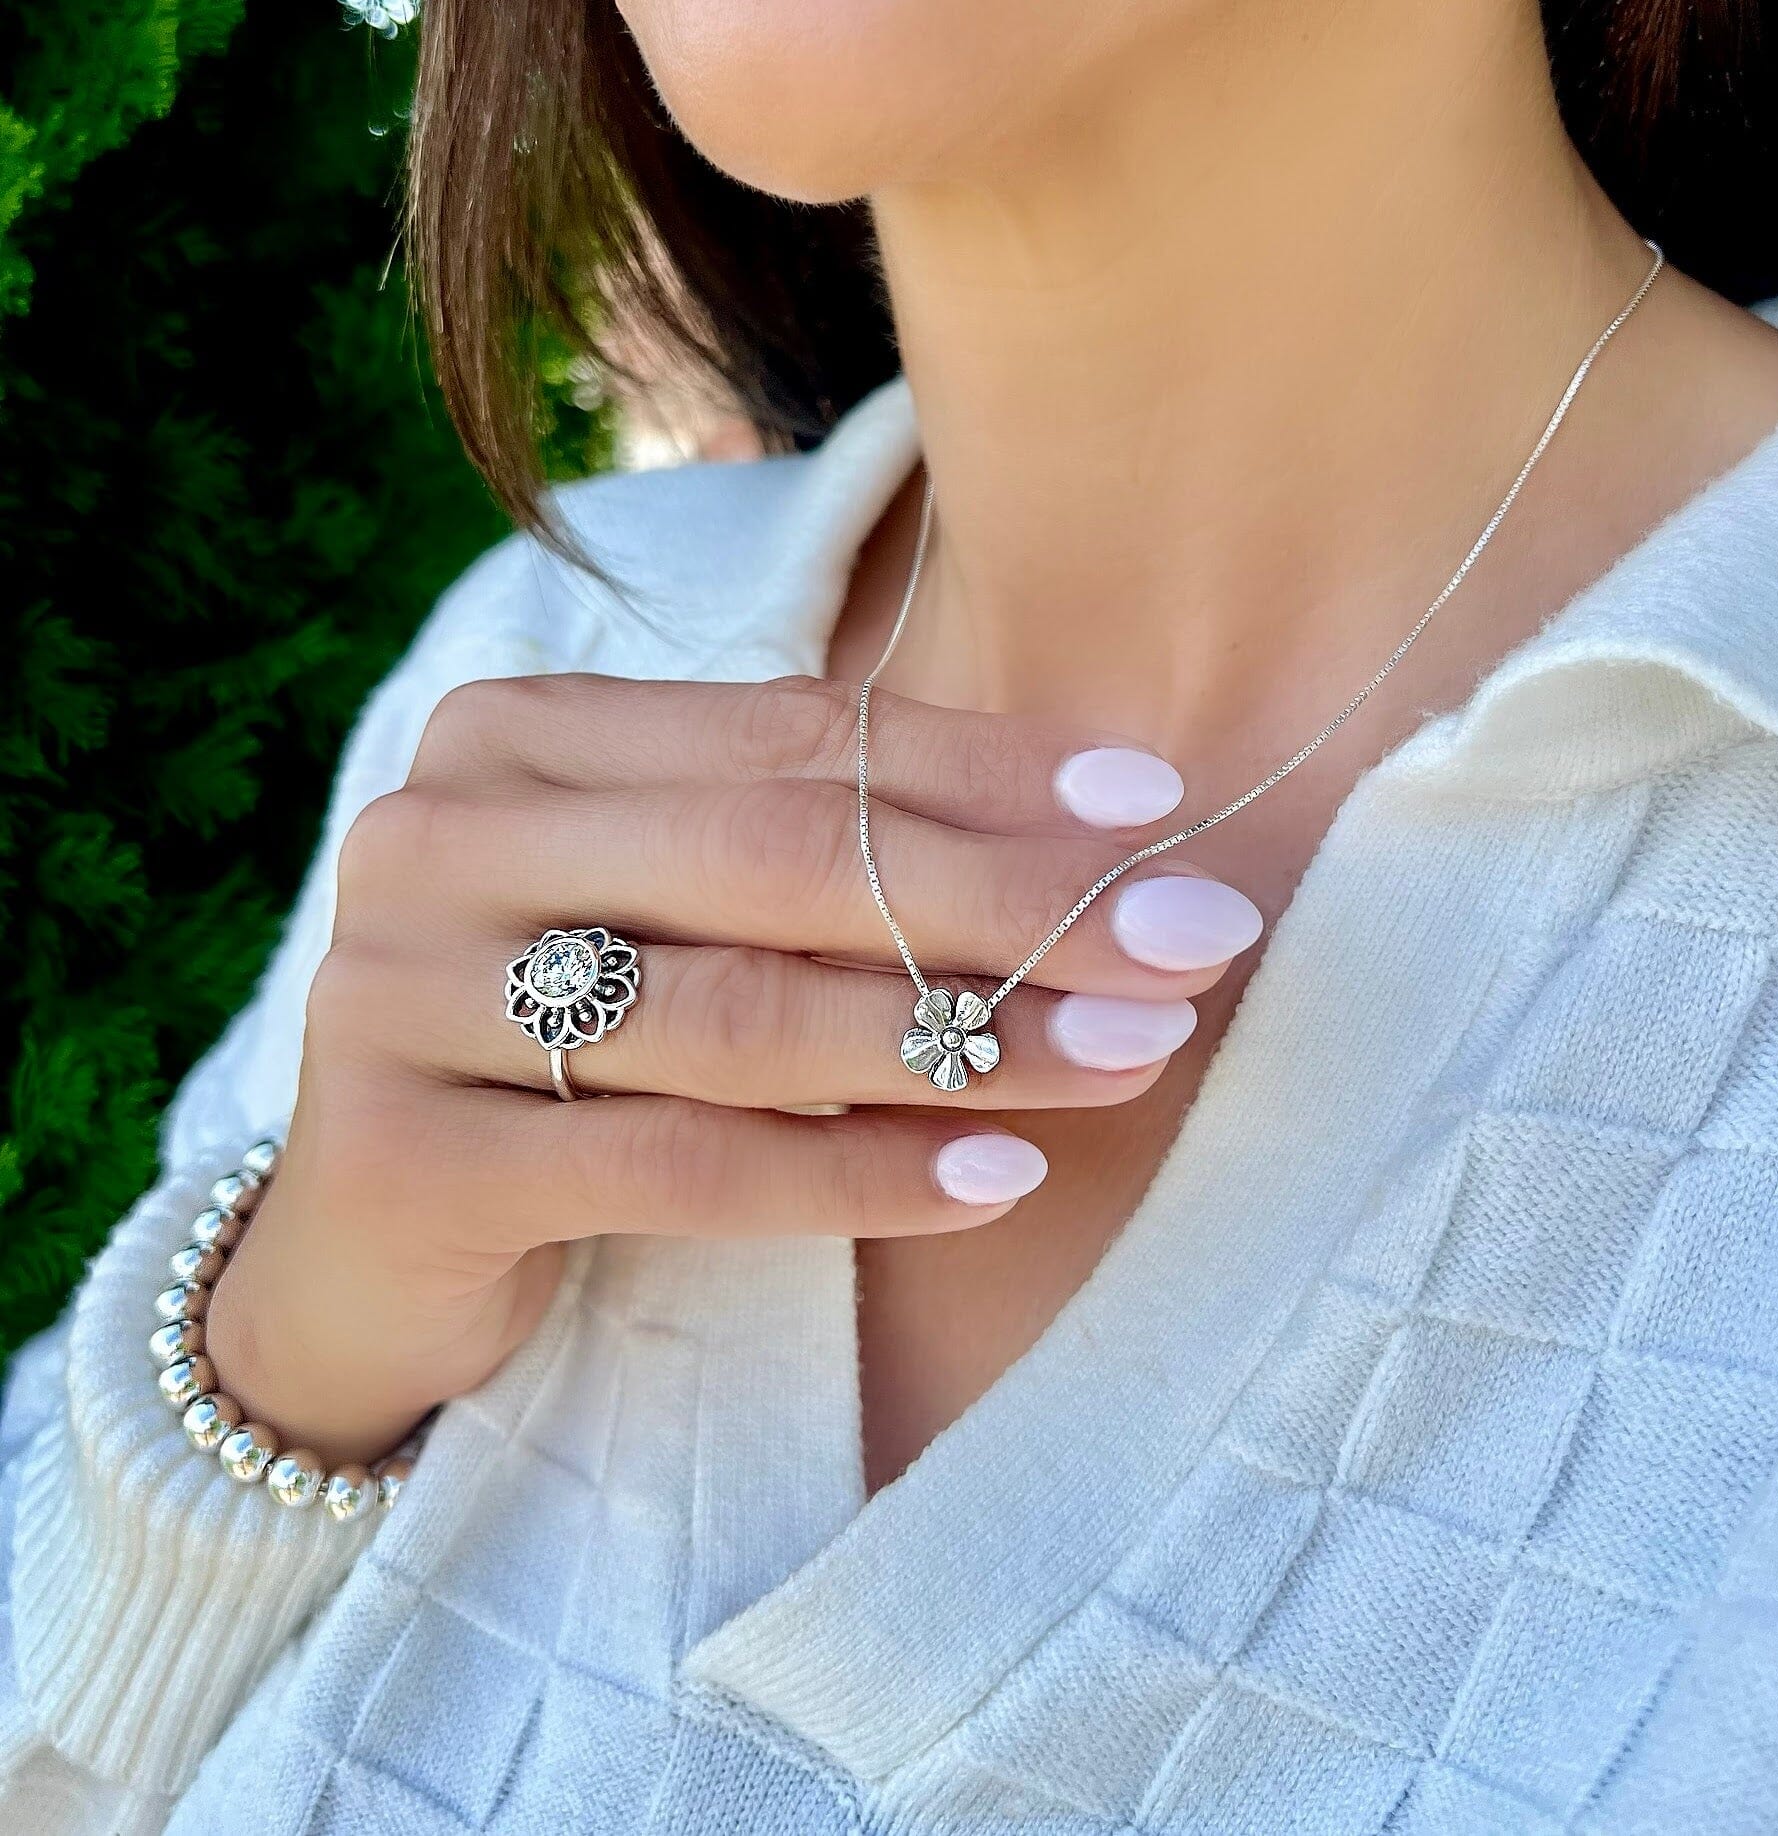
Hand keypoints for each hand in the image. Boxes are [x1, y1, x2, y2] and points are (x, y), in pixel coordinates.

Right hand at [205, 675, 1261, 1463]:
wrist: (366, 1245)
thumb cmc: (566, 1052)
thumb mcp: (675, 925)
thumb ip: (811, 864)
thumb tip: (1094, 838)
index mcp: (511, 740)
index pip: (785, 736)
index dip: (978, 770)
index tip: (1151, 803)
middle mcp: (437, 838)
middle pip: (773, 860)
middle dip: (1007, 899)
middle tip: (1192, 935)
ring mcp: (400, 995)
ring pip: (736, 1013)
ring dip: (964, 1039)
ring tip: (1131, 1053)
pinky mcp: (405, 1157)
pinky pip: (678, 1161)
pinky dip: (853, 1171)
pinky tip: (996, 1176)